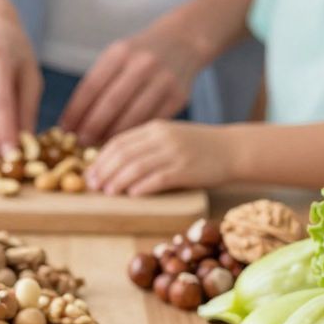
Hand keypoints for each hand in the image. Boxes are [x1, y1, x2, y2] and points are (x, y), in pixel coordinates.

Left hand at [59, 27, 201, 144]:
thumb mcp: (116, 56)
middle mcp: (142, 64)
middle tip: (80, 144)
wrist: (183, 42)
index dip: (75, 112)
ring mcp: (163, 81)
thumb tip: (72, 122)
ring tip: (98, 148)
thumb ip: (97, 84)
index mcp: (120, 53)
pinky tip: (123, 144)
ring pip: (132, 117)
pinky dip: (134, 135)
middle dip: (92, 128)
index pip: (90, 87)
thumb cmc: (139, 55)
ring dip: (112, 136)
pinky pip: (150, 122)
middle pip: (110, 104)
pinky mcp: (178, 97)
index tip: (64, 130)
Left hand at [87, 119, 237, 195]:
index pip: (119, 141)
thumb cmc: (199, 147)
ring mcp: (174, 153)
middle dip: (104, 171)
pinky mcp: (186, 169)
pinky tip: (132, 195)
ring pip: (137, 166)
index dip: (100, 159)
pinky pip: (158, 179)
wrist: (233, 149)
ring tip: (108, 192)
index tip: (90, 174)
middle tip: (93, 186)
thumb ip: (146, 145)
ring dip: (118, 181)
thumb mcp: (170, 137)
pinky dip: (141, 187)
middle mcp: (162, 137)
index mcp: (155, 127)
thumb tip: (116, 163)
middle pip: (123, 154)